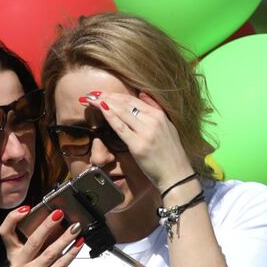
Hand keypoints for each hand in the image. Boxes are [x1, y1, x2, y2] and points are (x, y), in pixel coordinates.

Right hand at [0, 204, 82, 266]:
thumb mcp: (40, 253)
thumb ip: (42, 239)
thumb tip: (56, 217)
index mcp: (13, 254)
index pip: (5, 232)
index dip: (13, 218)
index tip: (27, 208)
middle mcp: (17, 265)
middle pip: (32, 241)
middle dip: (47, 225)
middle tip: (59, 214)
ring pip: (50, 252)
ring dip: (65, 238)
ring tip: (76, 228)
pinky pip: (61, 264)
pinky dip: (72, 252)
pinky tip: (79, 243)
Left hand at [79, 89, 194, 187]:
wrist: (177, 174)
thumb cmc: (170, 153)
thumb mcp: (168, 126)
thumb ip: (155, 108)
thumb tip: (142, 93)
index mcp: (159, 115)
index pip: (132, 99)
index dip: (115, 95)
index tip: (101, 93)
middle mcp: (153, 120)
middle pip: (125, 103)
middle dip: (106, 96)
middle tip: (91, 94)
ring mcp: (146, 132)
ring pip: (122, 112)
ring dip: (104, 103)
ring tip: (90, 99)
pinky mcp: (138, 145)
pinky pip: (121, 127)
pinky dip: (110, 116)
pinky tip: (101, 109)